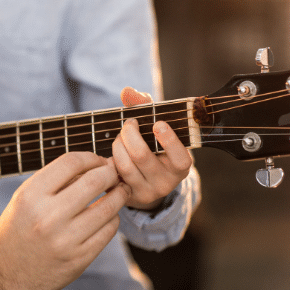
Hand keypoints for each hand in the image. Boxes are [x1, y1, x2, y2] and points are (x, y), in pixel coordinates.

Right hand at [0, 151, 130, 289]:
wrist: (1, 272)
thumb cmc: (17, 227)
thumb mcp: (27, 196)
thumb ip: (58, 180)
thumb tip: (99, 164)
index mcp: (31, 195)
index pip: (72, 162)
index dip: (91, 157)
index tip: (98, 161)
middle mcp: (47, 216)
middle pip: (95, 181)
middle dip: (111, 173)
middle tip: (114, 173)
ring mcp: (65, 240)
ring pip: (108, 207)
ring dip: (119, 195)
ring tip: (118, 192)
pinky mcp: (78, 260)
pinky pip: (108, 231)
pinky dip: (112, 219)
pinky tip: (107, 216)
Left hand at [111, 87, 192, 209]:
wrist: (146, 178)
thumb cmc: (153, 145)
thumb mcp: (155, 127)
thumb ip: (145, 106)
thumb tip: (128, 91)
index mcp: (180, 166)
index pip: (180, 158)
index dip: (169, 141)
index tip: (157, 123)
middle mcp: (166, 183)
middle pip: (142, 156)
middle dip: (130, 134)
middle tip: (129, 124)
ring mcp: (146, 192)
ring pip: (125, 165)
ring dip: (117, 145)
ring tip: (119, 137)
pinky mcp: (128, 197)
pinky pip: (113, 175)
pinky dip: (109, 159)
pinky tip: (111, 153)